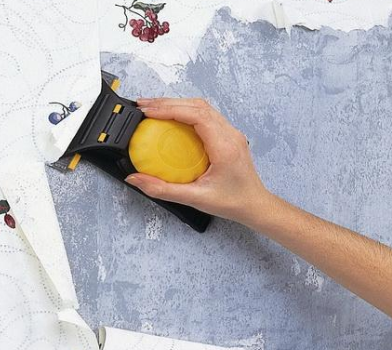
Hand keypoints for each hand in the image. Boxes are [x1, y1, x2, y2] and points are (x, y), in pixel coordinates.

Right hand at [125, 98, 274, 224]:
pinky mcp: (229, 136)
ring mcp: (231, 133)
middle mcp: (230, 135)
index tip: (149, 111)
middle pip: (197, 106)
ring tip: (154, 109)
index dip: (169, 108)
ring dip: (177, 105)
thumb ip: (163, 190)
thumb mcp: (195, 198)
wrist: (254, 205)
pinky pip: (206, 116)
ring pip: (203, 108)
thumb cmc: (233, 202)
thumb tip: (137, 179)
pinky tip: (172, 120)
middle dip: (168, 102)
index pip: (196, 115)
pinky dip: (186, 113)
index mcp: (224, 146)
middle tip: (144, 107)